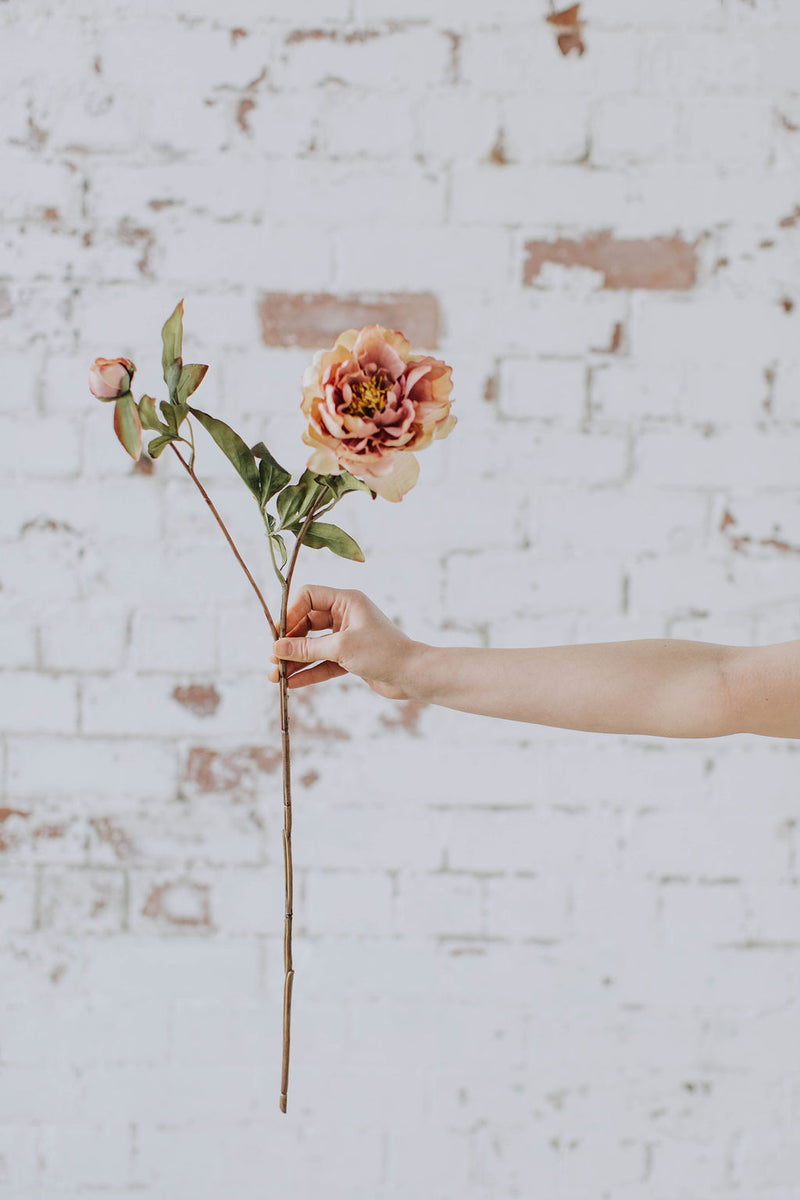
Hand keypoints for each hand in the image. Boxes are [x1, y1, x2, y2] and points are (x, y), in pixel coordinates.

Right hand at [268, 585, 425, 700]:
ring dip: (295, 660)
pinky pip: (323, 662)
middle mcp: (346, 615)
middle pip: (307, 623)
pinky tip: (292, 684)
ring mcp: (347, 637)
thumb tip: (277, 648)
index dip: (290, 613)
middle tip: (273, 659)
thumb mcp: (341, 648)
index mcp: (347, 601)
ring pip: (313, 646)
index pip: (309, 597)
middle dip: (289, 642)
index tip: (278, 634)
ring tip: (276, 677)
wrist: (413, 676)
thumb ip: (306, 648)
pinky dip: (308, 672)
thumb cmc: (383, 652)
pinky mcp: (350, 657)